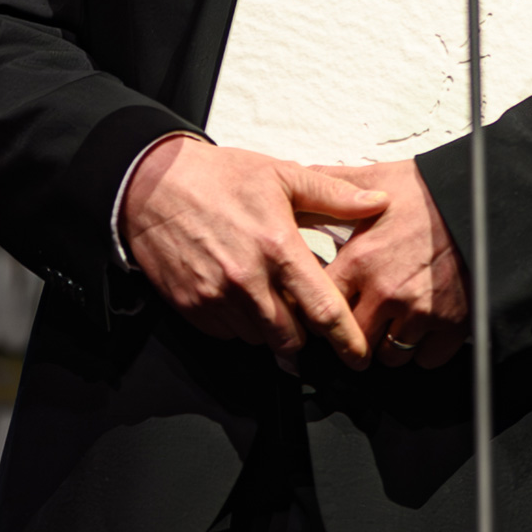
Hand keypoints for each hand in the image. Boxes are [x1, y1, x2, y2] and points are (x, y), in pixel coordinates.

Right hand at [121, 136, 387, 367]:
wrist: (154, 185)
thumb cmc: (220, 177)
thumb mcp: (283, 175)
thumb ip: (334, 195)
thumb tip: (377, 201)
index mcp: (278, 247)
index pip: (322, 309)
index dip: (346, 339)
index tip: (359, 355)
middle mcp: (248, 281)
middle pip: (292, 339)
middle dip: (308, 339)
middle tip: (312, 325)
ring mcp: (217, 299)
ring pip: (260, 340)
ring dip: (274, 330)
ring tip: (274, 298)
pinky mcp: (192, 309)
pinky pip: (229, 334)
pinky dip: (243, 325)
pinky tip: (244, 297)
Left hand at [319, 160, 469, 369]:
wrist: (484, 198)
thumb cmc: (431, 191)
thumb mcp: (375, 178)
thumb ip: (331, 184)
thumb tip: (296, 176)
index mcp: (361, 260)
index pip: (318, 307)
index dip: (320, 309)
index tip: (327, 306)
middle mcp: (386, 292)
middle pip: (352, 340)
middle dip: (356, 332)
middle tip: (365, 316)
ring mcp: (419, 313)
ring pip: (389, 356)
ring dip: (389, 344)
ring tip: (395, 320)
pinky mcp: (451, 325)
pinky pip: (426, 360)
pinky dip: (424, 350)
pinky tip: (423, 326)